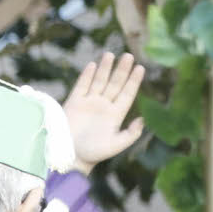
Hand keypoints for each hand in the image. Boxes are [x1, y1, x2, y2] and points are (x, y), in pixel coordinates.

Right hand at [63, 51, 145, 171]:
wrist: (69, 157)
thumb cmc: (94, 153)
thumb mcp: (116, 145)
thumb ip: (131, 134)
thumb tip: (142, 119)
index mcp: (116, 115)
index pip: (127, 93)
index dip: (134, 81)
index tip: (140, 68)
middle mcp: (103, 106)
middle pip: (115, 84)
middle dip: (122, 70)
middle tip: (129, 56)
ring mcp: (89, 104)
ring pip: (99, 82)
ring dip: (105, 68)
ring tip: (110, 54)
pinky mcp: (74, 103)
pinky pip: (82, 86)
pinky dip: (87, 76)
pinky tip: (93, 65)